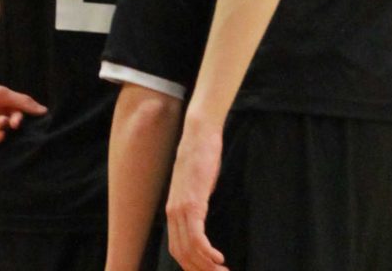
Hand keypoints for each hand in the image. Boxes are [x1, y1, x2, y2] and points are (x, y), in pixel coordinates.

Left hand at [166, 116, 227, 270]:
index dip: (192, 264)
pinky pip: (196, 236)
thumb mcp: (198, 184)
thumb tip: (204, 213)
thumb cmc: (202, 155)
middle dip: (199, 269)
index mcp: (174, 211)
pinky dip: (206, 251)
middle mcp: (173, 214)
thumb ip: (198, 201)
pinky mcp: (192, 203)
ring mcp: (181, 209)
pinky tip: (218, 258)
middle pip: (181, 254)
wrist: (198, 133)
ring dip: (205, 265)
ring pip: (189, 249)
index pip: (178, 249)